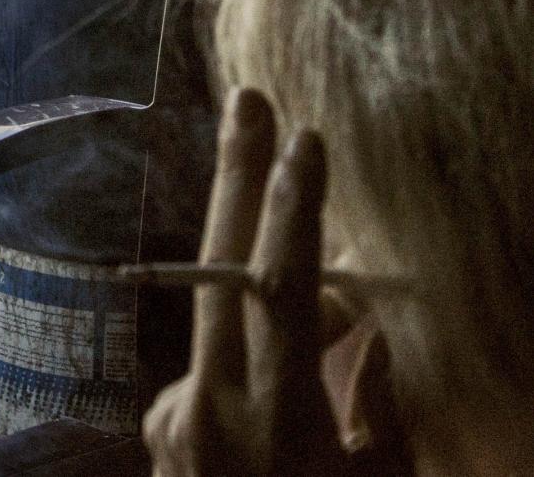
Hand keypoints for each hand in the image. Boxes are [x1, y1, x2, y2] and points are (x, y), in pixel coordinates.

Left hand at [142, 89, 396, 475]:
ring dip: (253, 278)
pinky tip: (273, 426)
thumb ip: (373, 408)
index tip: (307, 137)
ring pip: (222, 325)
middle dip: (238, 177)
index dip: (294, 211)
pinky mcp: (160, 436)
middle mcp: (206, 409)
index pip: (279, 289)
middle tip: (250, 97)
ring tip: (284, 243)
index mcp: (270, 421)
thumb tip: (367, 332)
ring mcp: (173, 422)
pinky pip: (217, 381)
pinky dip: (252, 372)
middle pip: (218, 268)